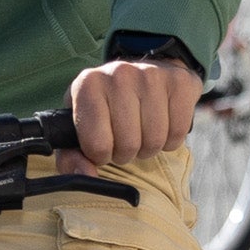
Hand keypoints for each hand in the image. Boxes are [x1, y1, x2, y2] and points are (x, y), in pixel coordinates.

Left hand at [64, 53, 202, 169]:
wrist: (140, 73)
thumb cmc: (106, 107)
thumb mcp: (78, 126)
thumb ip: (71, 157)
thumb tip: (86, 175)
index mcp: (87, 85)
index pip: (97, 145)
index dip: (101, 156)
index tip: (103, 146)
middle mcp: (119, 74)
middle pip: (128, 144)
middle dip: (126, 153)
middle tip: (125, 140)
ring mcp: (151, 75)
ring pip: (155, 140)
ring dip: (149, 147)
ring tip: (142, 133)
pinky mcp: (179, 82)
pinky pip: (178, 132)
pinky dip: (171, 139)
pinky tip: (162, 126)